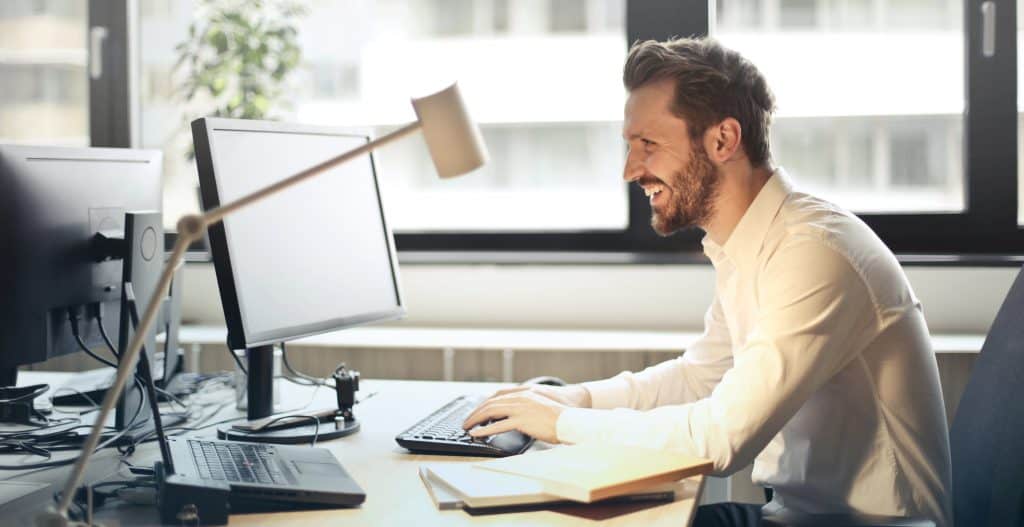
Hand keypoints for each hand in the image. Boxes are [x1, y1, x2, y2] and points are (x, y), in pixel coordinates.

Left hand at [462, 385, 589, 443]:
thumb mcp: (542, 405)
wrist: (572, 420)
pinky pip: (498, 425)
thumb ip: (528, 406)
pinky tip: (476, 433)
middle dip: (476, 412)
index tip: (478, 410)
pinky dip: (484, 429)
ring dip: (476, 419)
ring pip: (491, 411)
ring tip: (467, 427)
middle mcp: (521, 397)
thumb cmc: (561, 416)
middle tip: (467, 421)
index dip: (485, 402)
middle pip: (491, 402)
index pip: (498, 394)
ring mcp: (521, 408)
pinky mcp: (522, 420)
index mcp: (525, 392)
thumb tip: (517, 415)